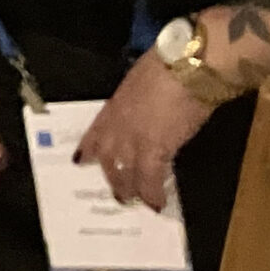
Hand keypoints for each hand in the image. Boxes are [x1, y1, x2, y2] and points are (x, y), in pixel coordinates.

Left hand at [75, 51, 215, 210]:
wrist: (188, 67)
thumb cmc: (169, 66)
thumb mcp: (141, 82)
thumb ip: (137, 100)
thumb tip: (147, 110)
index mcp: (114, 106)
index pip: (95, 132)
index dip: (89, 149)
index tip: (81, 161)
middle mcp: (118, 126)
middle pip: (107, 157)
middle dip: (112, 176)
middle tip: (117, 192)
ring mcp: (133, 139)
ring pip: (125, 173)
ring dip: (130, 190)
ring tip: (136, 202)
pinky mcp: (156, 150)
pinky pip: (151, 179)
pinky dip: (154, 193)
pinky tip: (157, 204)